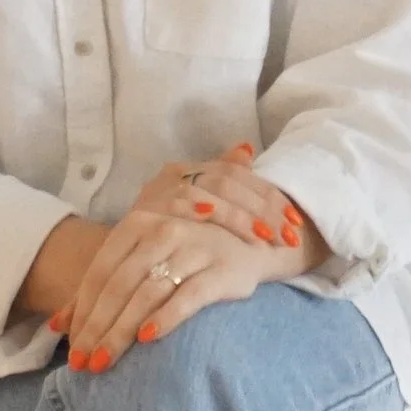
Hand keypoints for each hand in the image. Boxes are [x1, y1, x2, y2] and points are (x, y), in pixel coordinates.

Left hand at [8, 151, 295, 333]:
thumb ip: (101, 287)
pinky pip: (188, 296)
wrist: (250, 241)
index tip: (71, 348)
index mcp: (138, 223)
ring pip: (147, 293)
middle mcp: (163, 230)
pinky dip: (166, 317)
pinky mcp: (222, 269)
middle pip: (119, 285)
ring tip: (105, 361)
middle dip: (97, 328)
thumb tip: (57, 326)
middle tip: (84, 364)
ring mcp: (193, 247)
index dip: (82, 311)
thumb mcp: (143, 258)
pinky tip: (148, 339)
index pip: (100, 272)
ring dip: (121, 331)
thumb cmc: (185, 254)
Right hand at [133, 139, 297, 255]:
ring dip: (239, 217)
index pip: (237, 172)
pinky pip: (177, 207)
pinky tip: (221, 227)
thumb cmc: (165, 242)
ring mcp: (155, 194)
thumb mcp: (197, 215)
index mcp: (189, 170)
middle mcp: (172, 175)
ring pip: (207, 192)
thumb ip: (222, 184)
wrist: (114, 263)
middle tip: (289, 236)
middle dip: (263, 209)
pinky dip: (201, 213)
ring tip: (265, 239)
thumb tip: (247, 147)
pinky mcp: (141, 214)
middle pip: (227, 180)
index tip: (296, 223)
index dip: (269, 196)